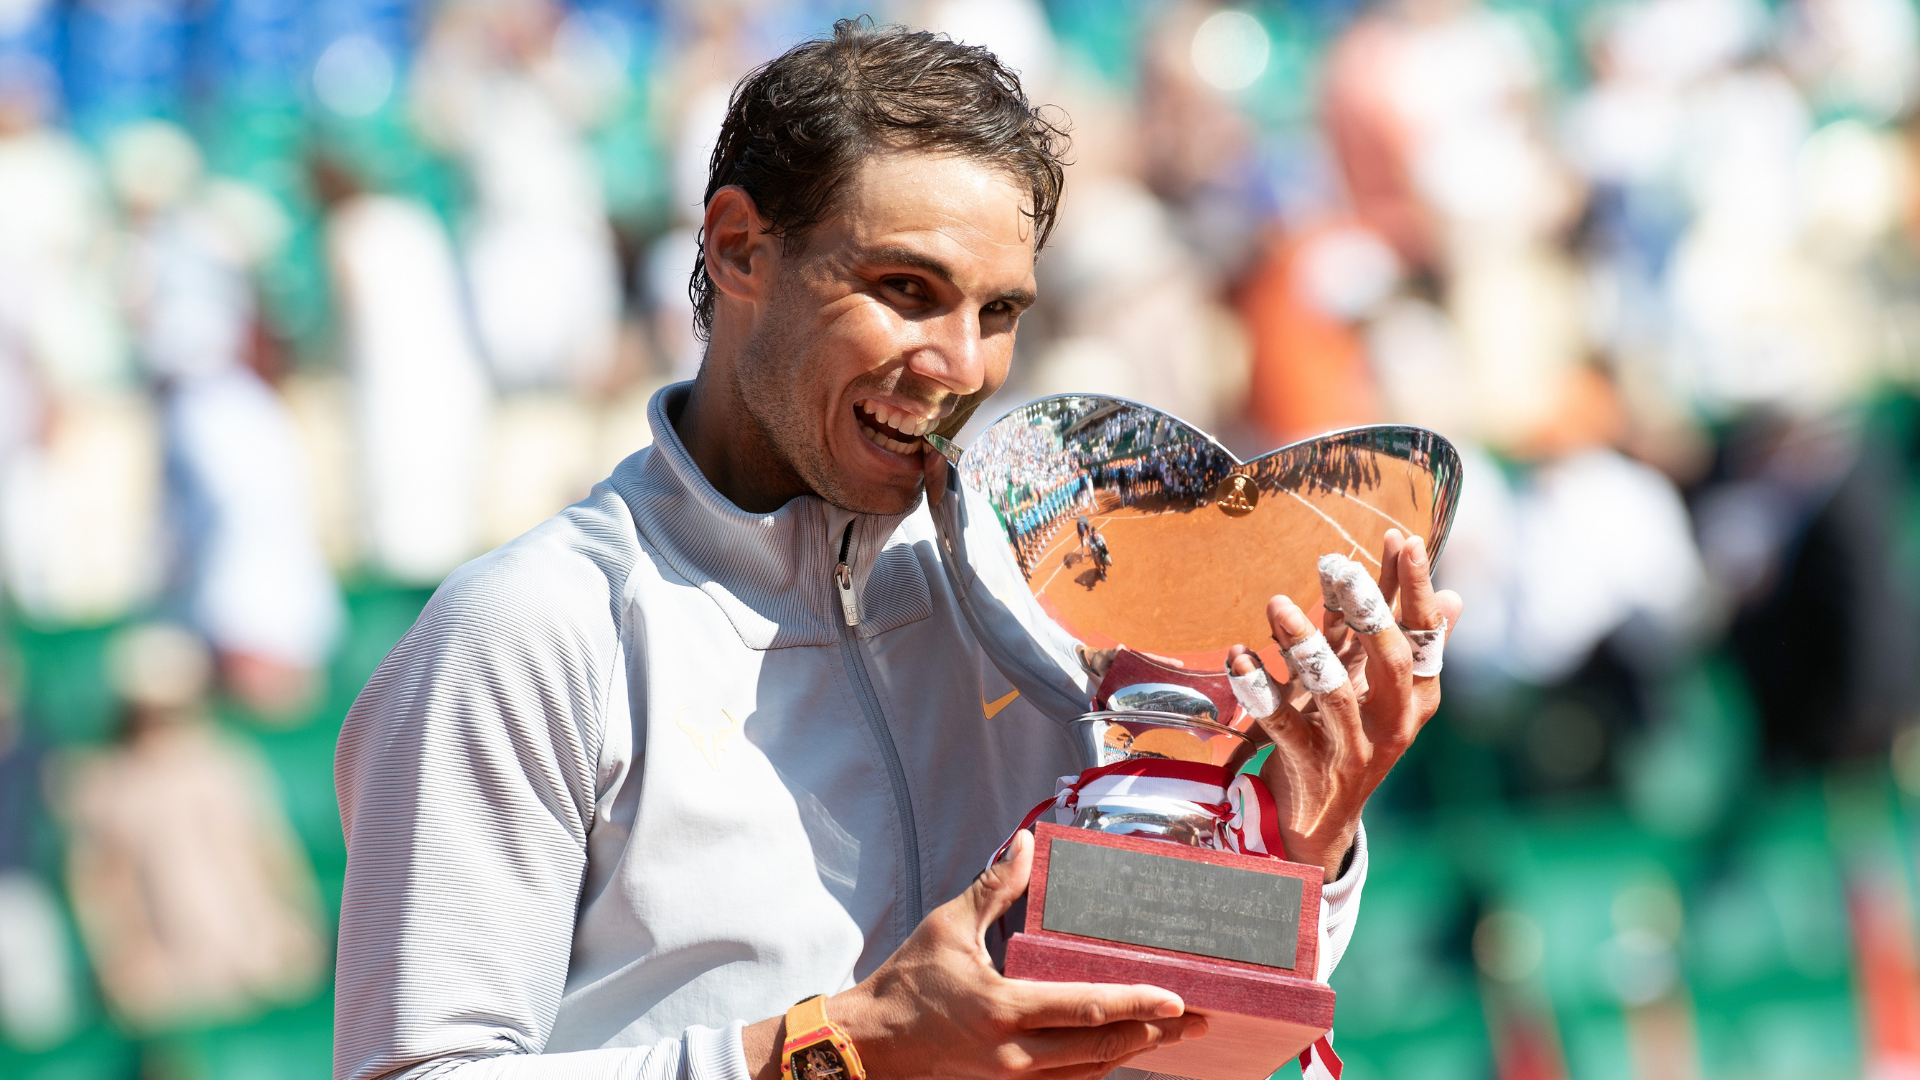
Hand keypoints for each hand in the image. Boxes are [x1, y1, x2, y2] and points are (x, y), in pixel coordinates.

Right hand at [748, 831, 1207, 1079]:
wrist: (868, 1045)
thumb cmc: (906, 984)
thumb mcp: (947, 928)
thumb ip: (993, 888)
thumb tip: (1023, 843)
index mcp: (1002, 1010)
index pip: (1087, 1009)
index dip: (1138, 1004)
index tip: (1179, 998)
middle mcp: (1014, 1054)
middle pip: (1102, 1049)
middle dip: (1155, 1034)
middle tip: (1199, 1021)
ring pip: (1089, 1072)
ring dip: (1133, 1052)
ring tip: (1172, 1035)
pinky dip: (1100, 1066)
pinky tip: (1122, 1051)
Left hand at [1227, 530, 1462, 879]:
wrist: (1321, 820)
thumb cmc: (1354, 738)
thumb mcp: (1383, 692)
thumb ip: (1411, 643)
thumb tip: (1455, 596)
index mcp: (1417, 697)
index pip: (1424, 635)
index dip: (1415, 587)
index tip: (1402, 538)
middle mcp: (1394, 723)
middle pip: (1388, 660)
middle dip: (1365, 608)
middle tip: (1339, 563)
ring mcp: (1353, 748)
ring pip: (1333, 693)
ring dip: (1302, 644)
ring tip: (1275, 603)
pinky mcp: (1310, 766)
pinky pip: (1281, 723)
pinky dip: (1256, 688)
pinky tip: (1237, 656)